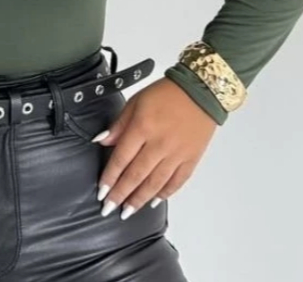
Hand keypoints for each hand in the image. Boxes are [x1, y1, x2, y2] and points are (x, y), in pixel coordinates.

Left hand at [94, 77, 217, 218]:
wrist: (200, 92)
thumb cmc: (167, 94)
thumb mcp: (136, 101)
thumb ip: (119, 124)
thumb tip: (102, 140)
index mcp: (142, 127)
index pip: (121, 158)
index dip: (110, 177)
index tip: (102, 192)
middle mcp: (159, 144)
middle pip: (136, 175)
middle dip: (121, 195)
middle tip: (109, 208)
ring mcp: (176, 154)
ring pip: (154, 183)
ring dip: (139, 200)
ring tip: (128, 211)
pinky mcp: (191, 159)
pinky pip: (176, 182)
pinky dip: (164, 193)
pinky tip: (153, 201)